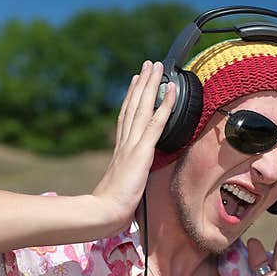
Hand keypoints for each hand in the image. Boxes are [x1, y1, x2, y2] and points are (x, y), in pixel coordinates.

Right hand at [91, 60, 175, 233]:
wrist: (104, 211)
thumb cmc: (111, 206)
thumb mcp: (122, 186)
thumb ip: (128, 177)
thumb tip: (132, 181)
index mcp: (120, 149)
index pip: (127, 117)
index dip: (132, 97)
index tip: (137, 82)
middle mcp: (125, 141)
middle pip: (134, 105)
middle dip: (143, 83)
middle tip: (149, 65)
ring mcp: (133, 144)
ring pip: (144, 107)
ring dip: (152, 85)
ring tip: (157, 67)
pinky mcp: (142, 151)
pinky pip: (156, 123)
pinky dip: (165, 105)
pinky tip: (171, 91)